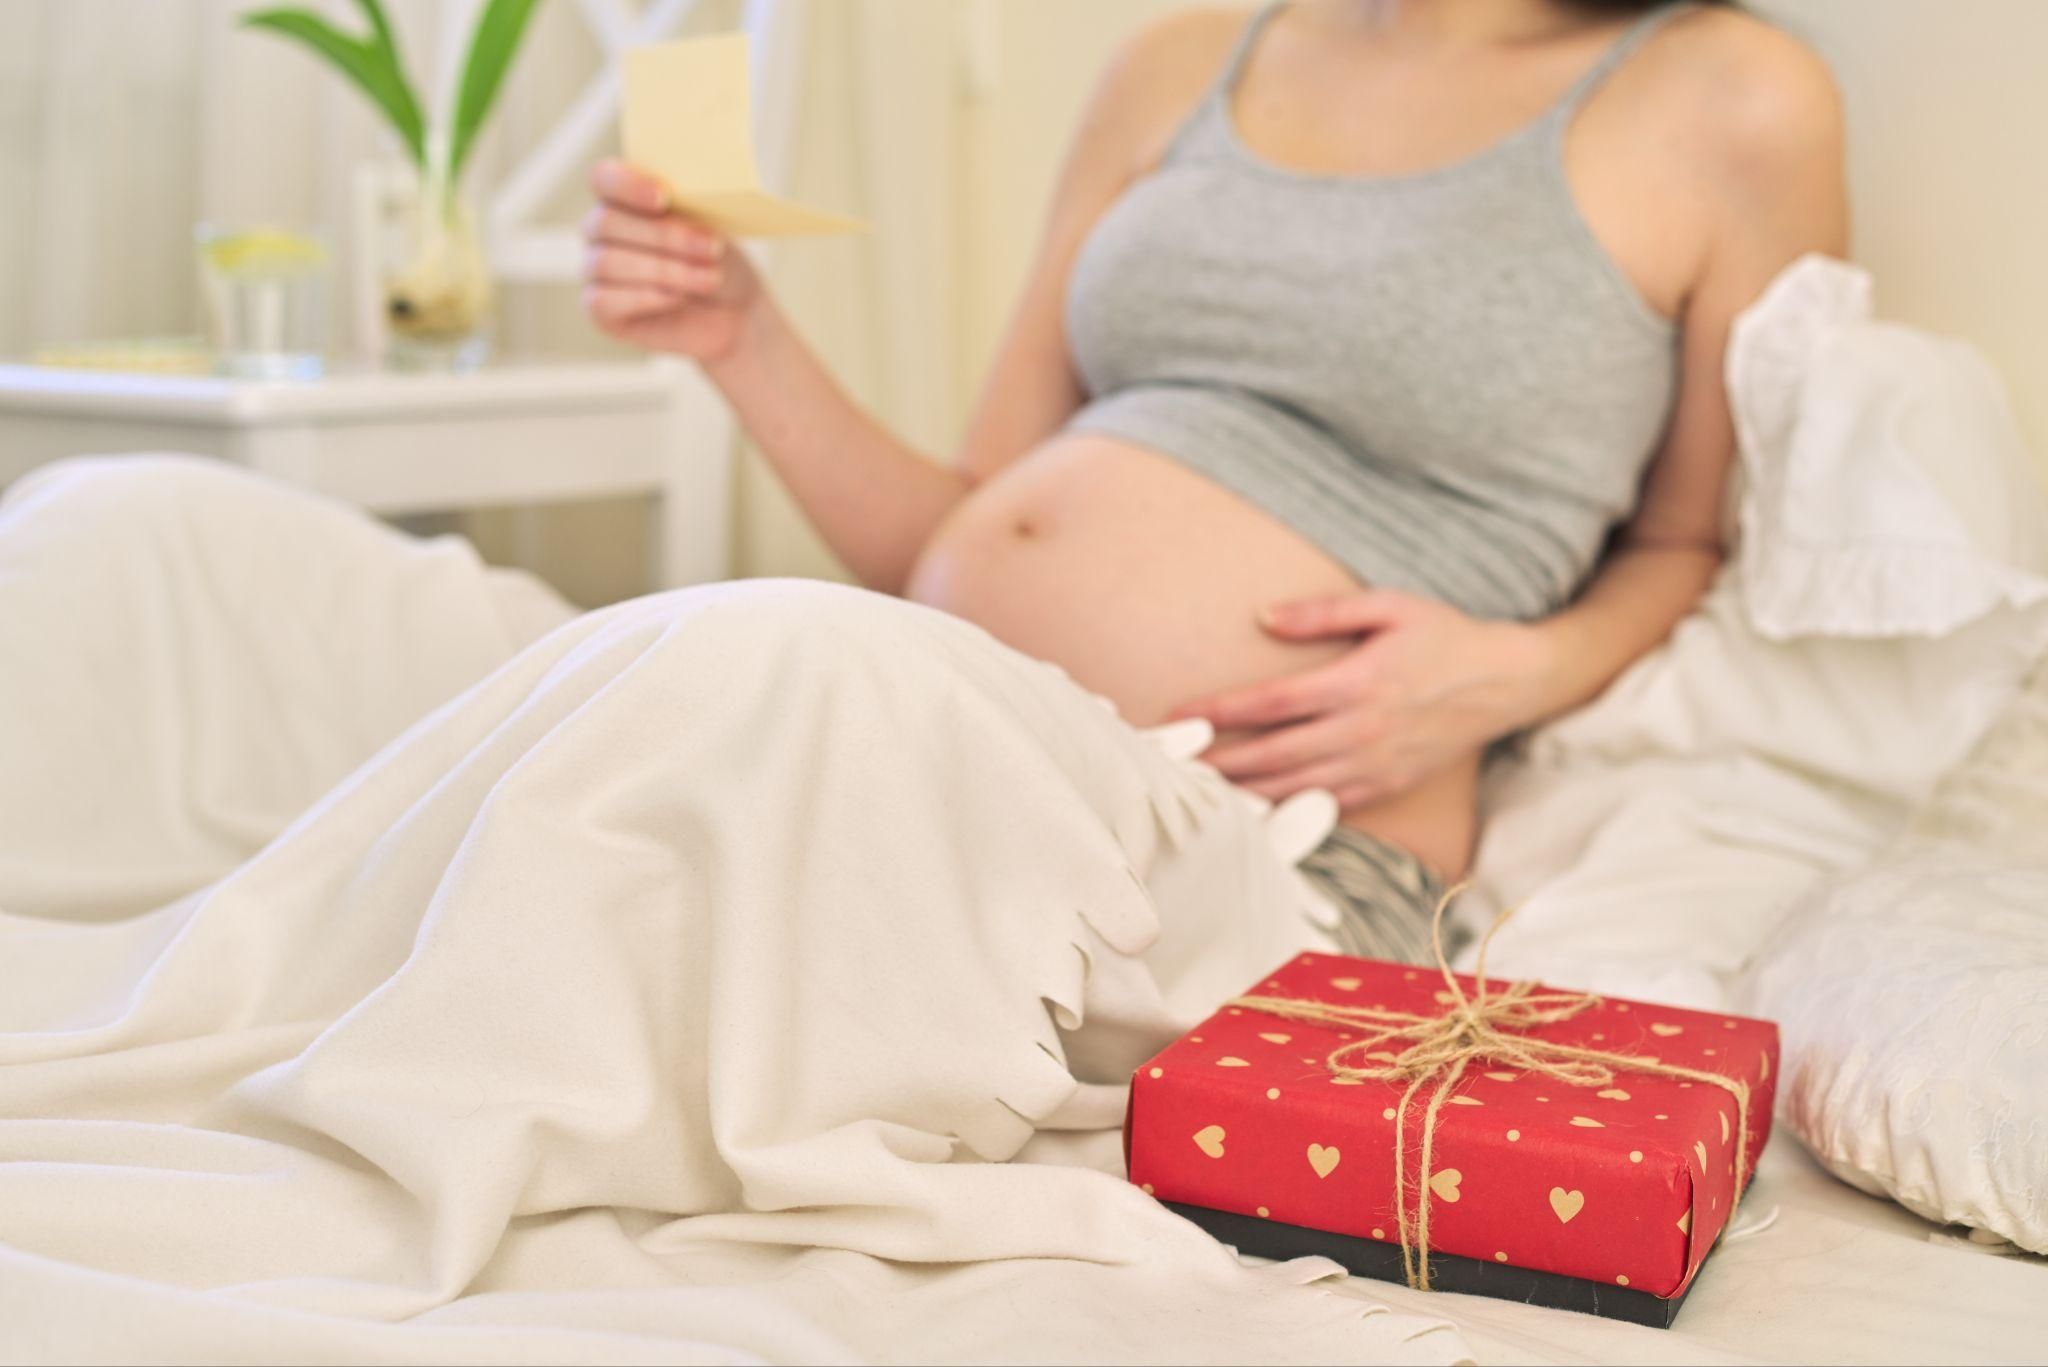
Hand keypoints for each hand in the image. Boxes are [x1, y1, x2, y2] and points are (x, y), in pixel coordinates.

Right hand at [582, 159, 765, 362]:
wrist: (729, 309)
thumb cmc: (715, 258)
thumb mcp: (712, 226)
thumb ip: (691, 206)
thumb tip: (687, 199)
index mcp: (622, 196)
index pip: (603, 178)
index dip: (627, 185)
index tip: (664, 197)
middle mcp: (599, 229)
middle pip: (606, 222)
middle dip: (664, 236)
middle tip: (712, 247)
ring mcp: (594, 268)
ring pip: (608, 261)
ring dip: (665, 270)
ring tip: (710, 279)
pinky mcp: (598, 309)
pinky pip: (604, 300)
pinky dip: (646, 298)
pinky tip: (678, 297)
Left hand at [1167, 590, 1544, 808]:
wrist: (1506, 682)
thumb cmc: (1443, 637)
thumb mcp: (1389, 605)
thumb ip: (1323, 612)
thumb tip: (1264, 618)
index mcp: (1357, 682)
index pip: (1273, 703)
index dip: (1223, 710)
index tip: (1181, 713)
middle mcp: (1363, 730)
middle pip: (1274, 754)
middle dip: (1219, 762)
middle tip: (1171, 767)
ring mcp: (1376, 764)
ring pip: (1296, 788)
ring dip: (1245, 793)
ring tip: (1199, 795)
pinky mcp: (1387, 785)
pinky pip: (1327, 805)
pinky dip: (1288, 811)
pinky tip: (1254, 812)